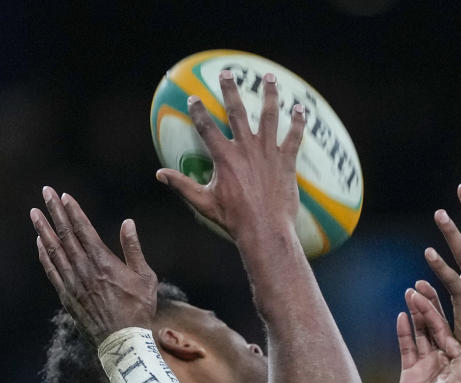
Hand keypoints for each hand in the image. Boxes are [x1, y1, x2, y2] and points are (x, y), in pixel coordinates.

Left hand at [31, 188, 156, 343]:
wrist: (123, 341)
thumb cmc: (139, 310)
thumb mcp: (145, 278)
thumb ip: (134, 249)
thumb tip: (128, 223)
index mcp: (103, 262)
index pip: (83, 229)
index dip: (72, 211)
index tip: (63, 196)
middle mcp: (84, 269)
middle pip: (65, 234)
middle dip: (54, 211)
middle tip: (46, 192)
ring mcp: (73, 283)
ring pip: (54, 250)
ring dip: (43, 229)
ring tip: (34, 212)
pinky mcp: (67, 296)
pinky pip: (51, 271)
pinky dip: (44, 255)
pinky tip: (39, 242)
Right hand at [156, 71, 305, 249]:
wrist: (265, 231)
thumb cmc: (234, 220)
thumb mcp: (204, 203)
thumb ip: (182, 185)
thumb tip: (159, 174)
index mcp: (224, 157)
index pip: (206, 127)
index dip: (198, 111)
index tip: (193, 98)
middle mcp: (246, 149)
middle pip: (236, 111)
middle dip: (230, 89)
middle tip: (227, 72)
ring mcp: (268, 153)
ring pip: (269, 115)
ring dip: (269, 94)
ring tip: (268, 77)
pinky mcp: (286, 162)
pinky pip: (294, 136)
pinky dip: (298, 122)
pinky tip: (300, 108)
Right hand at [396, 288, 460, 382]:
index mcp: (457, 361)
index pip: (448, 330)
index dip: (439, 312)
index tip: (430, 295)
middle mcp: (442, 360)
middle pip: (434, 327)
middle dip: (427, 307)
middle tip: (418, 287)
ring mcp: (425, 365)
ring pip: (420, 334)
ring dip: (415, 315)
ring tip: (409, 294)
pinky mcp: (410, 374)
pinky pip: (406, 348)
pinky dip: (403, 332)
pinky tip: (400, 317)